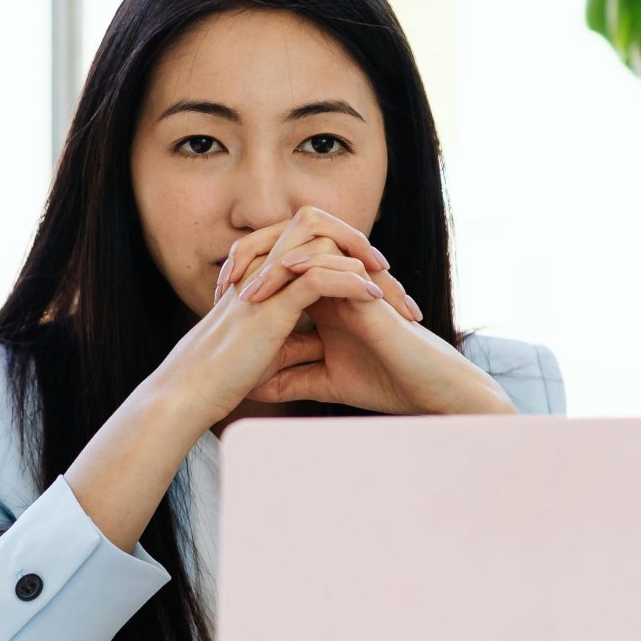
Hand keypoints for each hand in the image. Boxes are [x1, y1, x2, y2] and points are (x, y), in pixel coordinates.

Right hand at [153, 235, 389, 432]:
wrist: (193, 390)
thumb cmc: (225, 376)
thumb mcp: (271, 352)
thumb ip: (297, 339)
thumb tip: (324, 341)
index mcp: (264, 276)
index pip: (313, 245)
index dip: (346, 255)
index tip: (376, 283)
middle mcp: (265, 269)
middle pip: (321, 230)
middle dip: (360, 246)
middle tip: (390, 275)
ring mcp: (268, 281)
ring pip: (325, 244)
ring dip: (364, 261)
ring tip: (390, 288)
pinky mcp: (272, 302)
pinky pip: (320, 276)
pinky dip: (351, 282)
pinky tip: (374, 298)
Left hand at [217, 210, 510, 416]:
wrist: (427, 391)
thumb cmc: (384, 384)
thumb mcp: (322, 382)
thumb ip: (288, 379)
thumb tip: (248, 388)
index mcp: (321, 300)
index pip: (276, 274)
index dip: (243, 281)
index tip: (213, 304)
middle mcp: (335, 283)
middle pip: (286, 249)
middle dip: (250, 260)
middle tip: (220, 284)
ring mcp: (352, 280)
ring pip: (308, 248)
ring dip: (273, 261)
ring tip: (244, 287)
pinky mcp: (371, 287)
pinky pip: (337, 260)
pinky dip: (310, 262)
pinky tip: (285, 273)